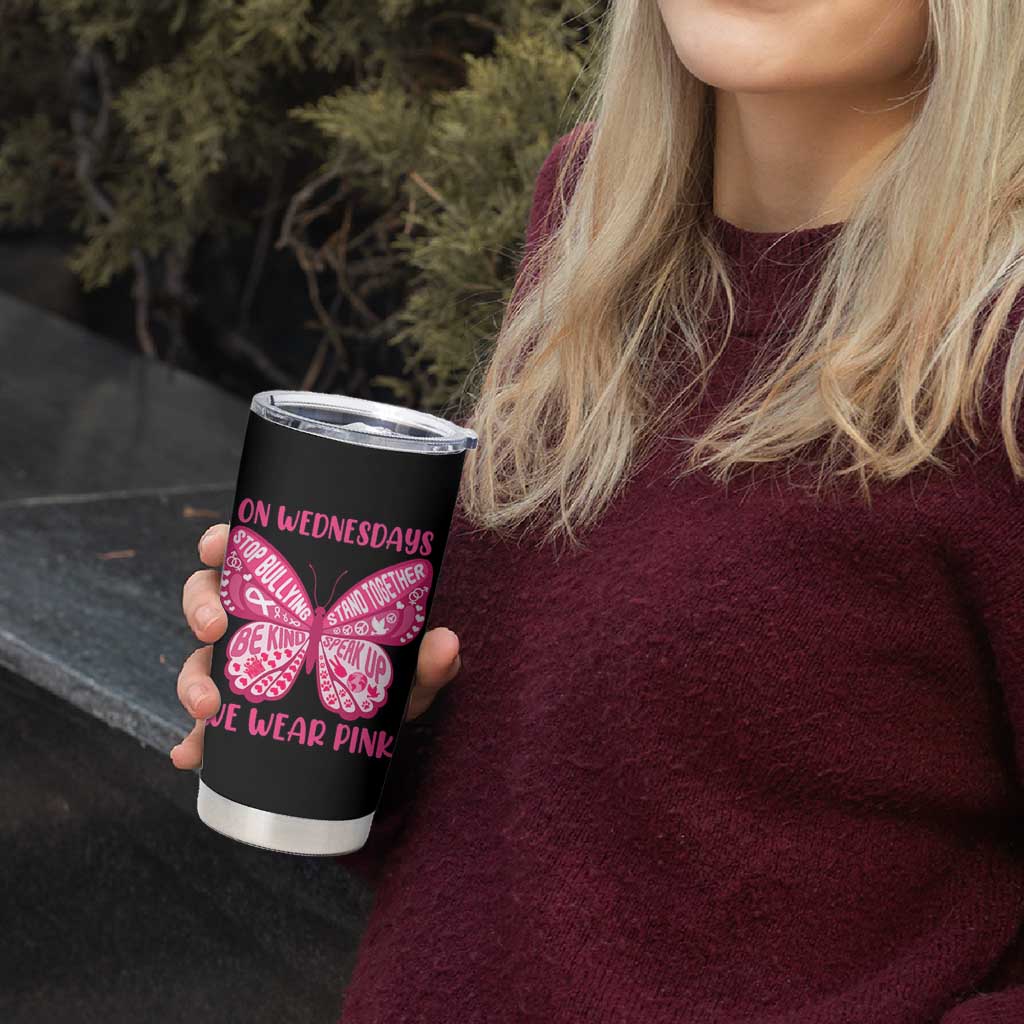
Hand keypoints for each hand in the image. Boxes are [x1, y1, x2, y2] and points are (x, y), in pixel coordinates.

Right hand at [169, 523, 461, 768]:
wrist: (375, 724)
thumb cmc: (387, 673)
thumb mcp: (407, 666)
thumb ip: (427, 657)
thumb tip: (446, 643)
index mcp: (289, 592)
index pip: (246, 555)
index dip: (222, 543)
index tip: (218, 546)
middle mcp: (258, 623)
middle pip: (207, 599)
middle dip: (200, 609)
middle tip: (215, 629)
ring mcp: (244, 668)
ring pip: (198, 660)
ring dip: (192, 680)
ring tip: (208, 708)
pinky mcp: (239, 715)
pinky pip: (205, 727)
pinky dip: (192, 741)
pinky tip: (190, 756)